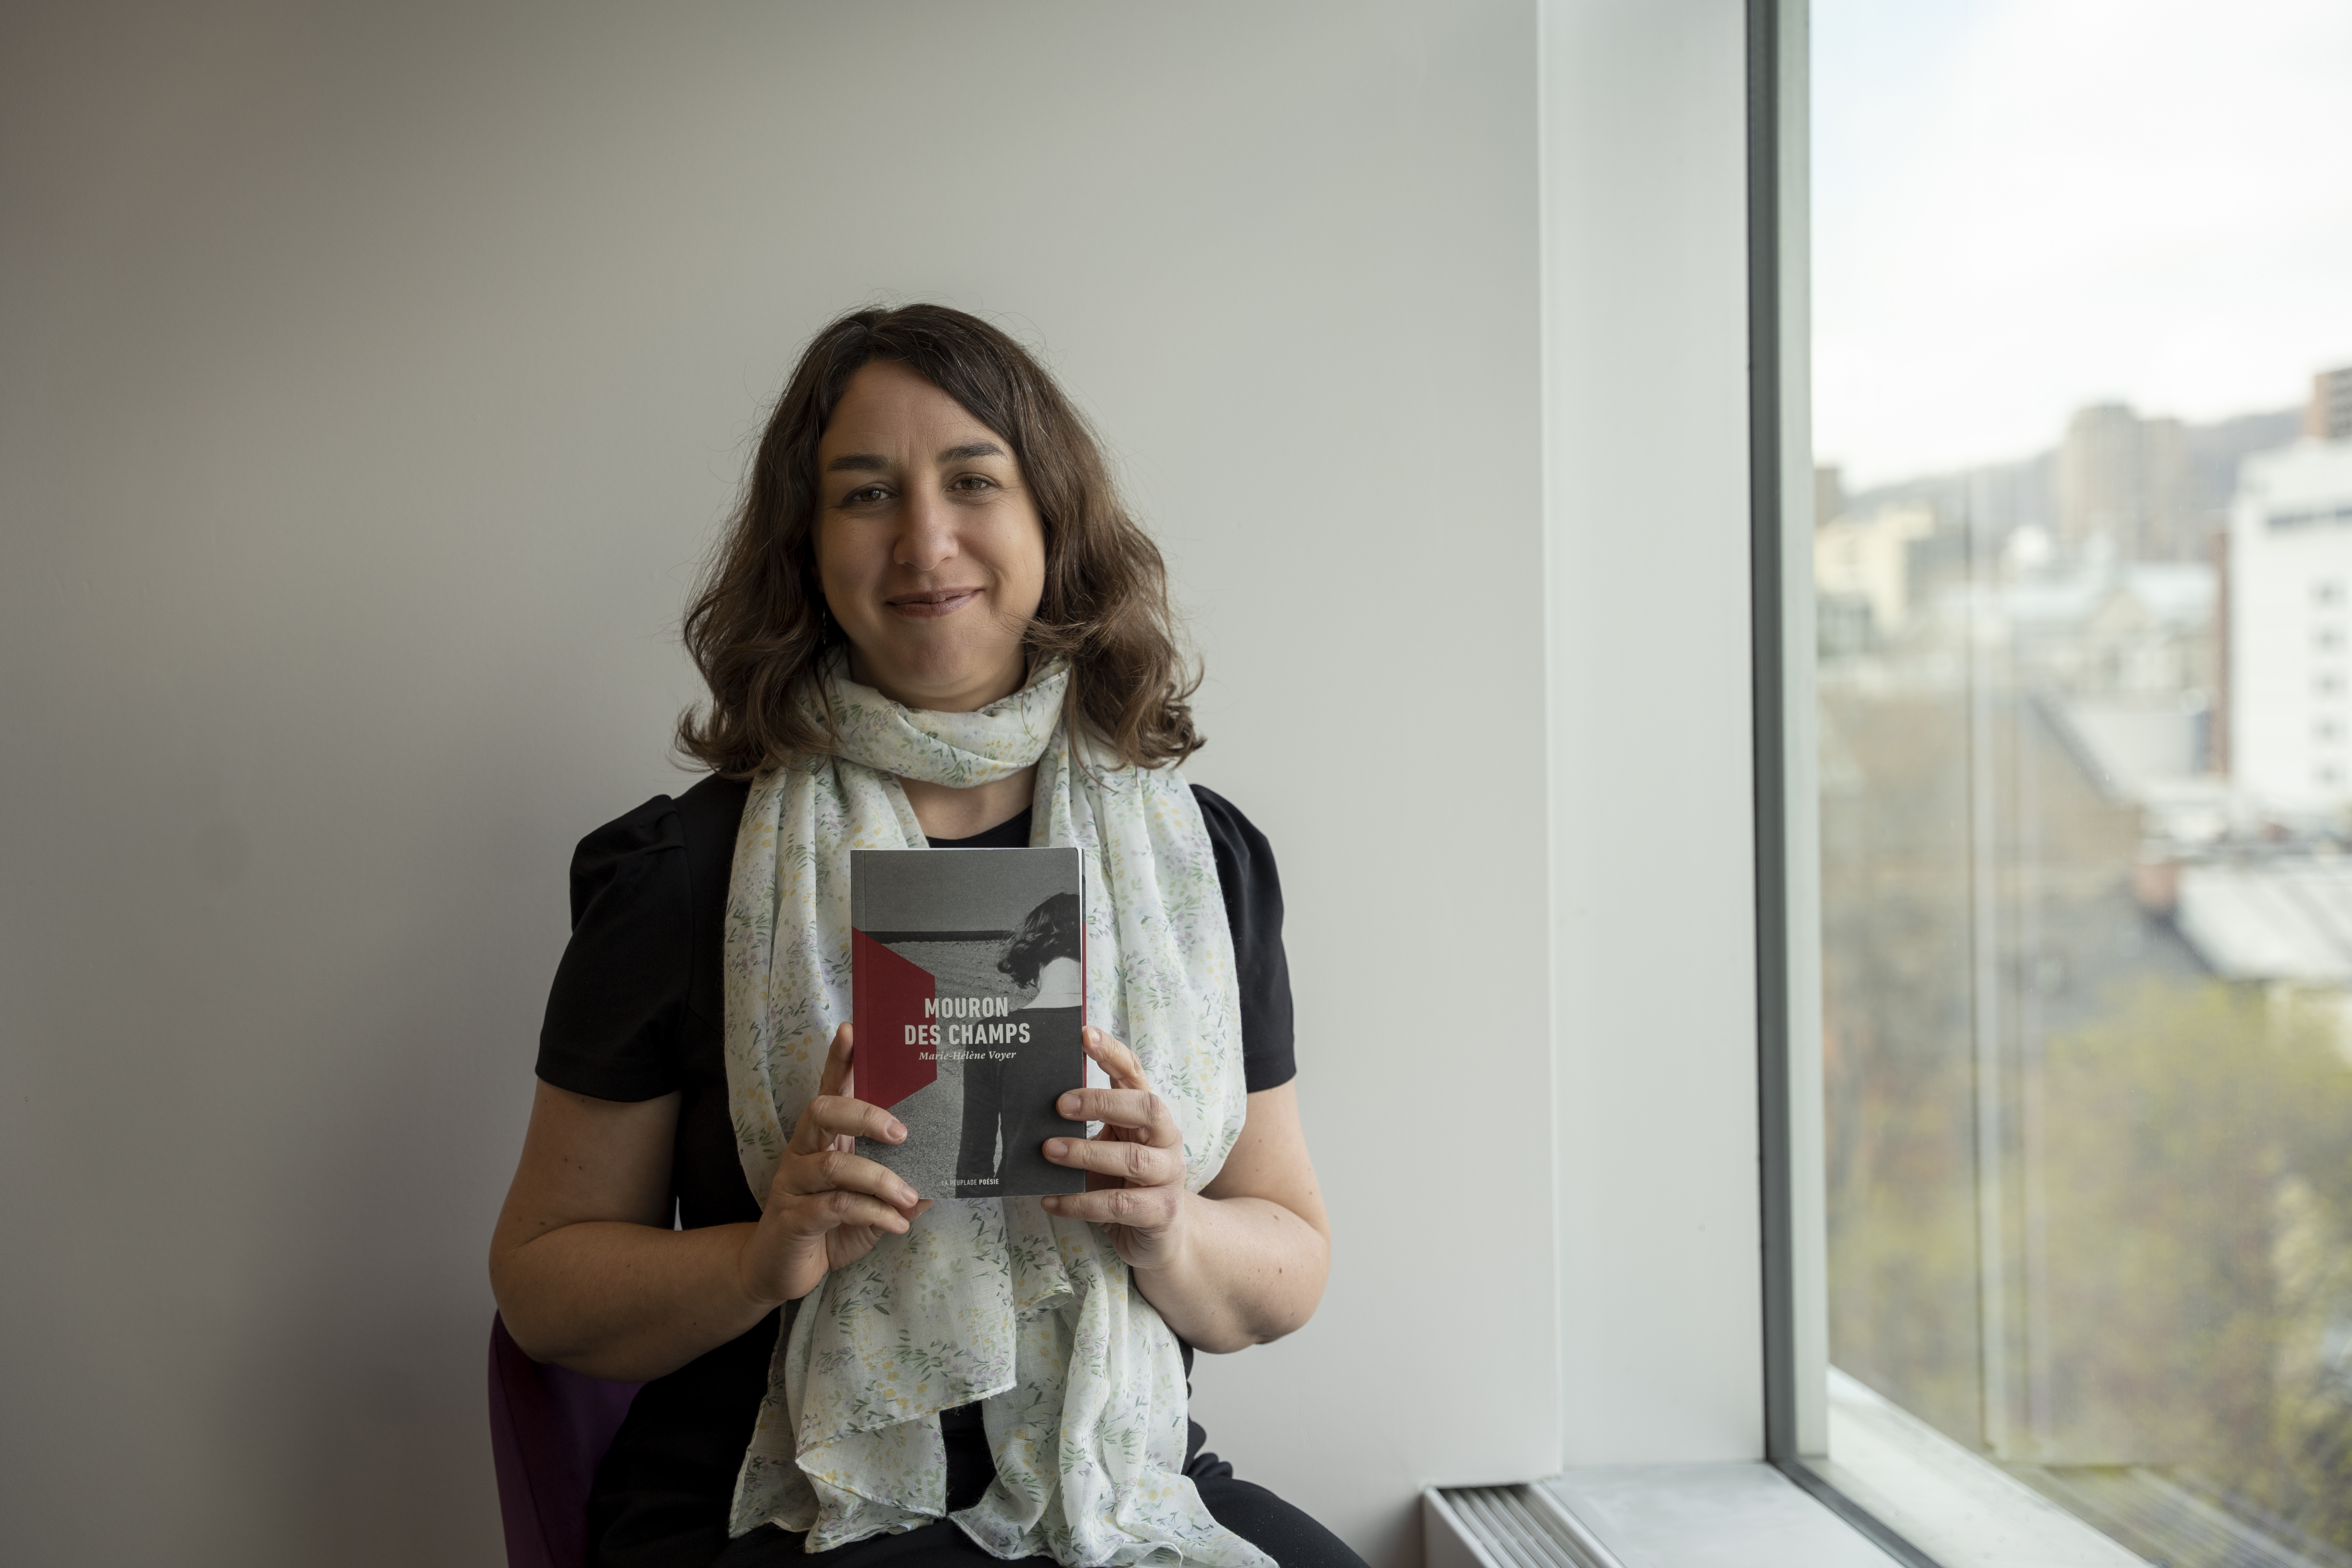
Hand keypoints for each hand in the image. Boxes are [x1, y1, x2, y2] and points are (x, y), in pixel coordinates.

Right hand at [736, 1024, 931, 1306]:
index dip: (839, 1061)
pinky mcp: (793, 1219)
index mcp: (821, 1141)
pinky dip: (872, 1214)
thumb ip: (897, 1193)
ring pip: (833, 1165)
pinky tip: (897, 1224)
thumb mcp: (868, 1206)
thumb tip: (938, 1184)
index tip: (853, 1029)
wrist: (777, 1272)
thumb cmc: (827, 1230)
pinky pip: (835, 1207)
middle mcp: (802, 1154)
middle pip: (822, 1112)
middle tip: (901, 1132)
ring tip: (909, 1197)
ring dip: (880, 1179)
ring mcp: (793, 1186)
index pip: (829, 1091)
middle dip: (864, 1114)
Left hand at [1039, 1027, 1191, 1271]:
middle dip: (1102, 1101)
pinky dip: (1081, 1202)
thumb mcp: (1110, 1147)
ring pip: (1132, 1158)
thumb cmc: (1127, 1182)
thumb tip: (1032, 1106)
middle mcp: (1166, 1139)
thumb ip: (1087, 1126)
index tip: (1084, 1034)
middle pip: (1145, 1107)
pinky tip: (1051, 1200)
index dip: (1113, 1053)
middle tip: (1060, 1103)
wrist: (1165, 1236)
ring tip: (1048, 1150)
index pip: (1135, 1074)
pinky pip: (1119, 1204)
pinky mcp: (1160, 1212)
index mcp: (1150, 1116)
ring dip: (1086, 1152)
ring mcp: (1167, 1176)